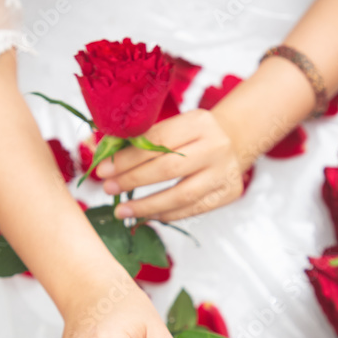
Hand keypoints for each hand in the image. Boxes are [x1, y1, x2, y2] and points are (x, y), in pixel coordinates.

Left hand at [96, 109, 252, 221]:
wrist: (234, 140)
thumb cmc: (193, 134)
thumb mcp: (174, 125)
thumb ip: (143, 138)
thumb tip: (102, 152)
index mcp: (198, 122)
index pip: (157, 142)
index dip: (127, 159)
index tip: (103, 170)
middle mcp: (215, 147)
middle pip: (167, 169)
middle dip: (132, 181)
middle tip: (108, 190)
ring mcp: (224, 172)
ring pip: (180, 195)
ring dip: (146, 206)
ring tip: (123, 211)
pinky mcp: (228, 193)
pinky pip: (191, 210)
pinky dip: (166, 214)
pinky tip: (147, 215)